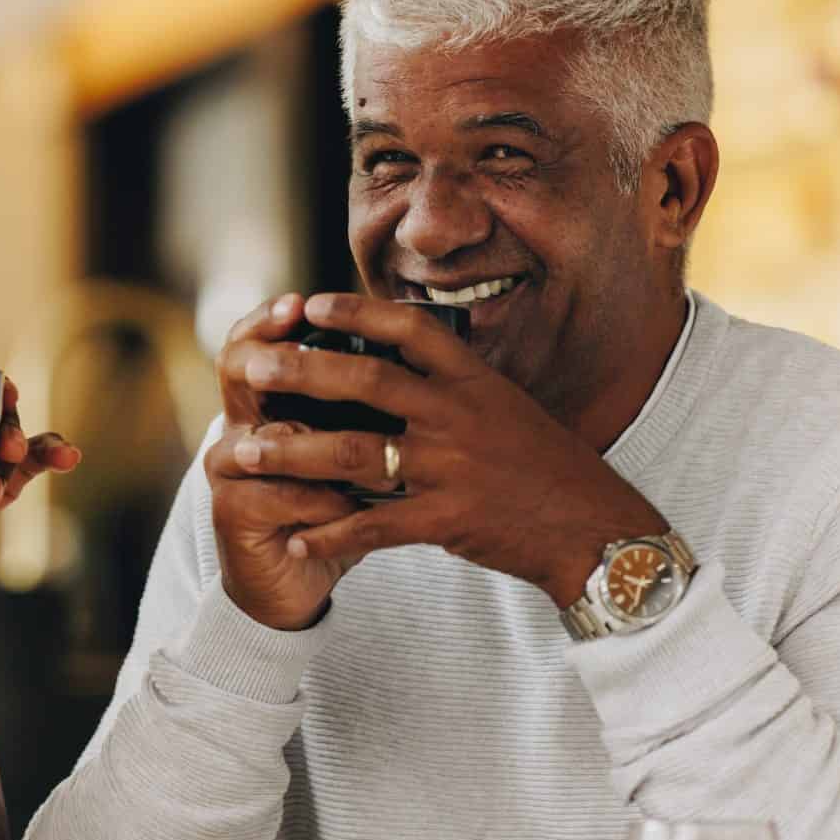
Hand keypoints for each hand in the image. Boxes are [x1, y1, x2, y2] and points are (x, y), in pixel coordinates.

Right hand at [207, 295, 383, 629]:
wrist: (294, 582)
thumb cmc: (332, 507)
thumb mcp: (351, 447)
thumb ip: (365, 405)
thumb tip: (415, 351)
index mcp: (268, 401)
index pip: (254, 341)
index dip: (271, 319)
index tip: (305, 303)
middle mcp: (240, 426)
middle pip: (238, 371)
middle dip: (279, 358)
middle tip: (305, 347)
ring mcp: (230, 469)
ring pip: (265, 437)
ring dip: (316, 443)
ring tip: (363, 445)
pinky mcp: (232, 512)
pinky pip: (276, 494)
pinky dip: (321, 500)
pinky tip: (353, 506)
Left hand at [220, 293, 669, 609]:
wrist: (596, 529)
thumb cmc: (546, 468)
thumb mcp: (507, 408)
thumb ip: (454, 386)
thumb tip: (401, 358)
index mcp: (473, 381)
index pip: (409, 329)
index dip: (357, 311)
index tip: (310, 302)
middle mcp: (458, 415)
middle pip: (365, 380)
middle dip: (300, 371)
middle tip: (250, 368)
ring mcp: (451, 467)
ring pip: (353, 452)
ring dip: (292, 454)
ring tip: (244, 454)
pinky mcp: (448, 519)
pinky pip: (374, 525)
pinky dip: (330, 533)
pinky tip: (295, 537)